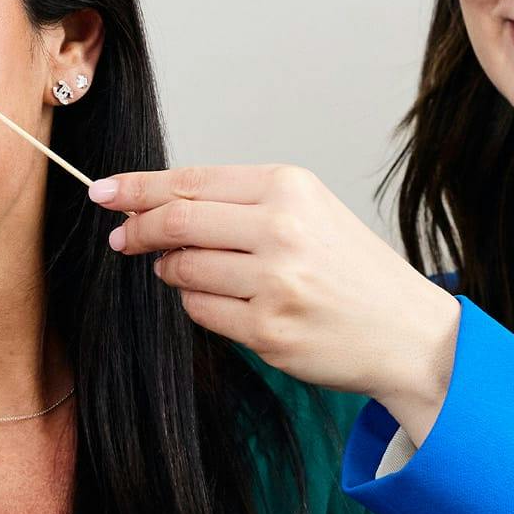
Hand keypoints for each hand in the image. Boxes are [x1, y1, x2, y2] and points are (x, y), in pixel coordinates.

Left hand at [91, 164, 461, 442]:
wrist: (408, 332)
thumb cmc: (353, 270)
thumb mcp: (309, 212)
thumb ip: (238, 203)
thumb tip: (154, 204)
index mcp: (290, 187)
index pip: (190, 181)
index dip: (138, 188)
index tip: (104, 191)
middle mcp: (282, 229)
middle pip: (176, 221)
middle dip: (137, 229)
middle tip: (121, 237)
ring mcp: (274, 283)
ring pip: (182, 270)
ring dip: (171, 271)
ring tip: (188, 271)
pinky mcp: (267, 330)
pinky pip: (200, 312)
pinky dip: (198, 304)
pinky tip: (222, 301)